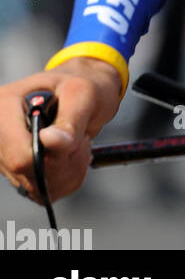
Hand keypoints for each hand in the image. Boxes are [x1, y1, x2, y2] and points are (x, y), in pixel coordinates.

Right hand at [0, 59, 122, 204]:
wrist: (81, 93)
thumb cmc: (81, 85)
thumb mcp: (83, 93)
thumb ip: (70, 120)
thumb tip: (52, 141)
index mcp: (4, 107)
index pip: (19, 155)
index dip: (52, 157)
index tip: (75, 141)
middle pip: (28, 173)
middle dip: (65, 162)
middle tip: (81, 139)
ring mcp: (6, 155)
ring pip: (37, 187)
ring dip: (69, 171)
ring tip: (78, 144)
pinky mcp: (18, 173)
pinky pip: (43, 193)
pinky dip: (66, 180)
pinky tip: (71, 157)